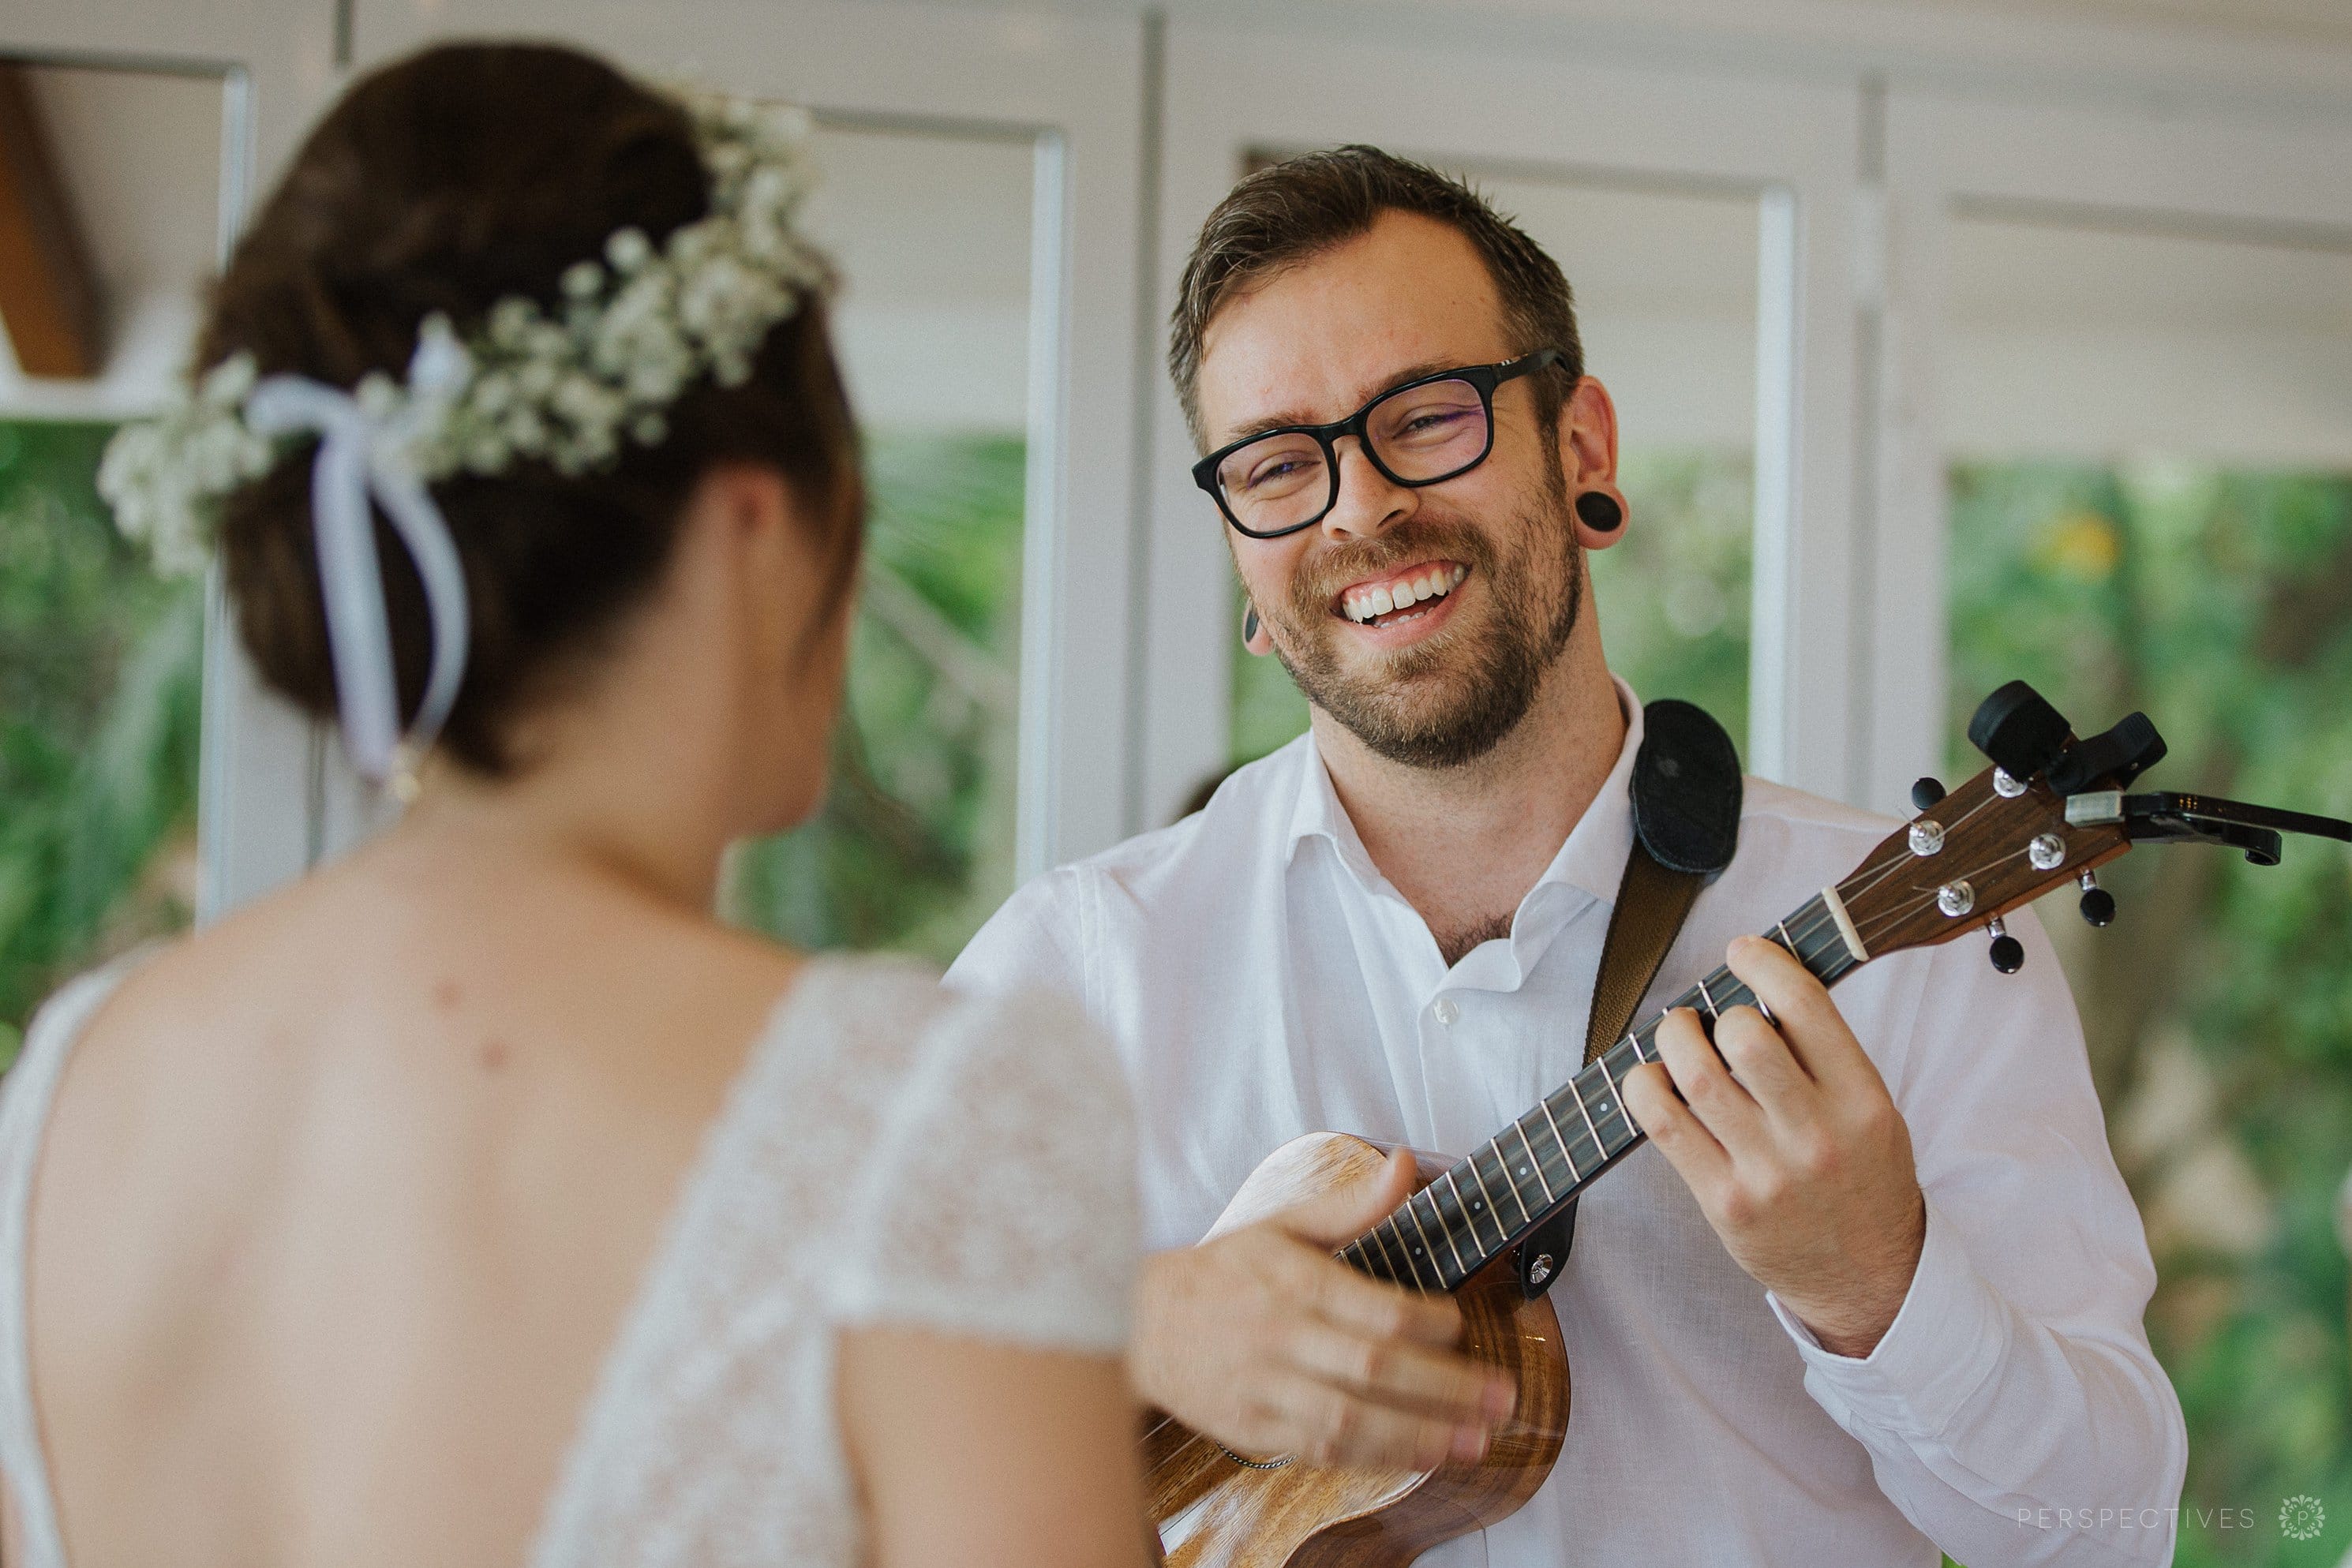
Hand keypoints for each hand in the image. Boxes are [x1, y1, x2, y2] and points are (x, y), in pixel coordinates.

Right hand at [1129, 1147, 1516, 1468]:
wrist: (1140, 1323)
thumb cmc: (1224, 1272)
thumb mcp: (1283, 1224)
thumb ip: (1352, 1204)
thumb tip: (1407, 1165)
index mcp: (1294, 1282)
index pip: (1375, 1309)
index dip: (1429, 1323)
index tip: (1462, 1326)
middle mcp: (1282, 1337)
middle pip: (1375, 1369)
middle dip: (1447, 1388)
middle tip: (1503, 1398)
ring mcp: (1266, 1388)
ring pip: (1352, 1419)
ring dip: (1419, 1434)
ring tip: (1474, 1440)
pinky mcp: (1255, 1429)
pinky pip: (1322, 1450)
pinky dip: (1373, 1457)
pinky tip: (1417, 1455)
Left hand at [1622, 935, 1926, 1357]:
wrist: (1869, 1281)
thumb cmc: (1863, 1182)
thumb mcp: (1873, 1113)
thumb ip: (1827, 1056)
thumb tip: (1759, 983)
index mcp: (1862, 1102)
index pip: (1806, 1007)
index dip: (1765, 963)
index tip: (1744, 951)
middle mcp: (1816, 1135)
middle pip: (1746, 1037)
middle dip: (1719, 1010)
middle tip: (1710, 1015)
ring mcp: (1767, 1173)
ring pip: (1696, 1078)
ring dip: (1673, 1039)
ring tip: (1676, 1036)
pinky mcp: (1724, 1202)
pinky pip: (1664, 1127)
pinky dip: (1644, 1088)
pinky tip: (1650, 1079)